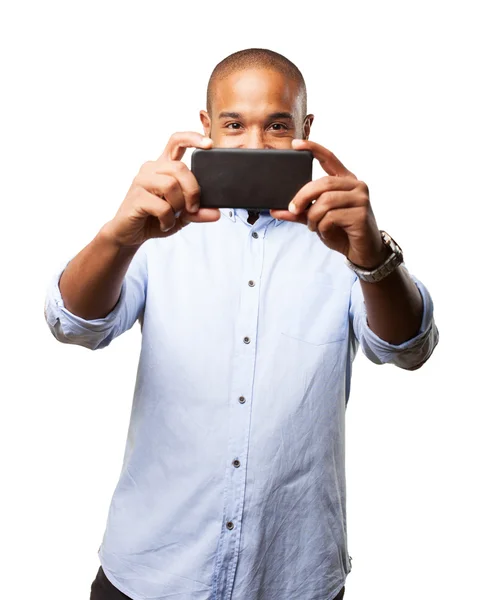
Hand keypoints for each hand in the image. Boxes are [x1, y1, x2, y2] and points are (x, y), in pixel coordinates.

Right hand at [102, 132, 220, 247]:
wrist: (129, 234)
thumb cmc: (153, 219)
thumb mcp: (181, 216)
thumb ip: (198, 212)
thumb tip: (216, 213)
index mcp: (163, 167)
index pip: (176, 142)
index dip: (192, 138)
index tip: (209, 145)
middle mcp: (151, 169)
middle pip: (180, 167)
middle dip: (192, 190)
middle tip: (192, 208)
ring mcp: (142, 181)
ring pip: (171, 185)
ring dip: (178, 206)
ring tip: (173, 217)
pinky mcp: (136, 197)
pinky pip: (162, 206)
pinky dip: (168, 219)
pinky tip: (164, 224)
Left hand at [270, 139, 387, 268]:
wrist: (362, 251)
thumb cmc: (341, 231)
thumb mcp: (317, 219)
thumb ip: (299, 212)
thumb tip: (274, 209)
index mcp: (345, 180)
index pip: (329, 158)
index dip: (313, 148)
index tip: (295, 144)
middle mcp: (356, 185)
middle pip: (322, 183)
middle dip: (302, 197)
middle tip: (293, 209)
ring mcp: (361, 198)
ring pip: (325, 201)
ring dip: (313, 217)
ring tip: (313, 226)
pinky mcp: (361, 214)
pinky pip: (332, 217)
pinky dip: (322, 226)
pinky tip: (325, 231)